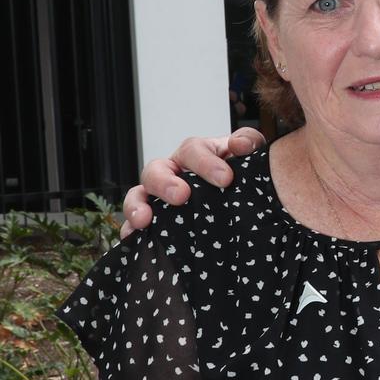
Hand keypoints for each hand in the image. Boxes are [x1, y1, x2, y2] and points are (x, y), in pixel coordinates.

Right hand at [119, 128, 265, 238]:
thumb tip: (239, 144)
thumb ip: (248, 142)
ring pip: (139, 194)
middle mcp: (173, 171)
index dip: (206, 163)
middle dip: (165, 182)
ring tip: (144, 219)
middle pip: (157, 169)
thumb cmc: (241, 171)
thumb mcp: (249, 153)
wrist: (244, 197)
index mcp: (196, 153)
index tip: (226, 179)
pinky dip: (130, 229)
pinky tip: (132, 237)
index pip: (193, 150)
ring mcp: (161, 195)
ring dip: (137, 205)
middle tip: (182, 196)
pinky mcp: (157, 219)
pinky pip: (135, 223)